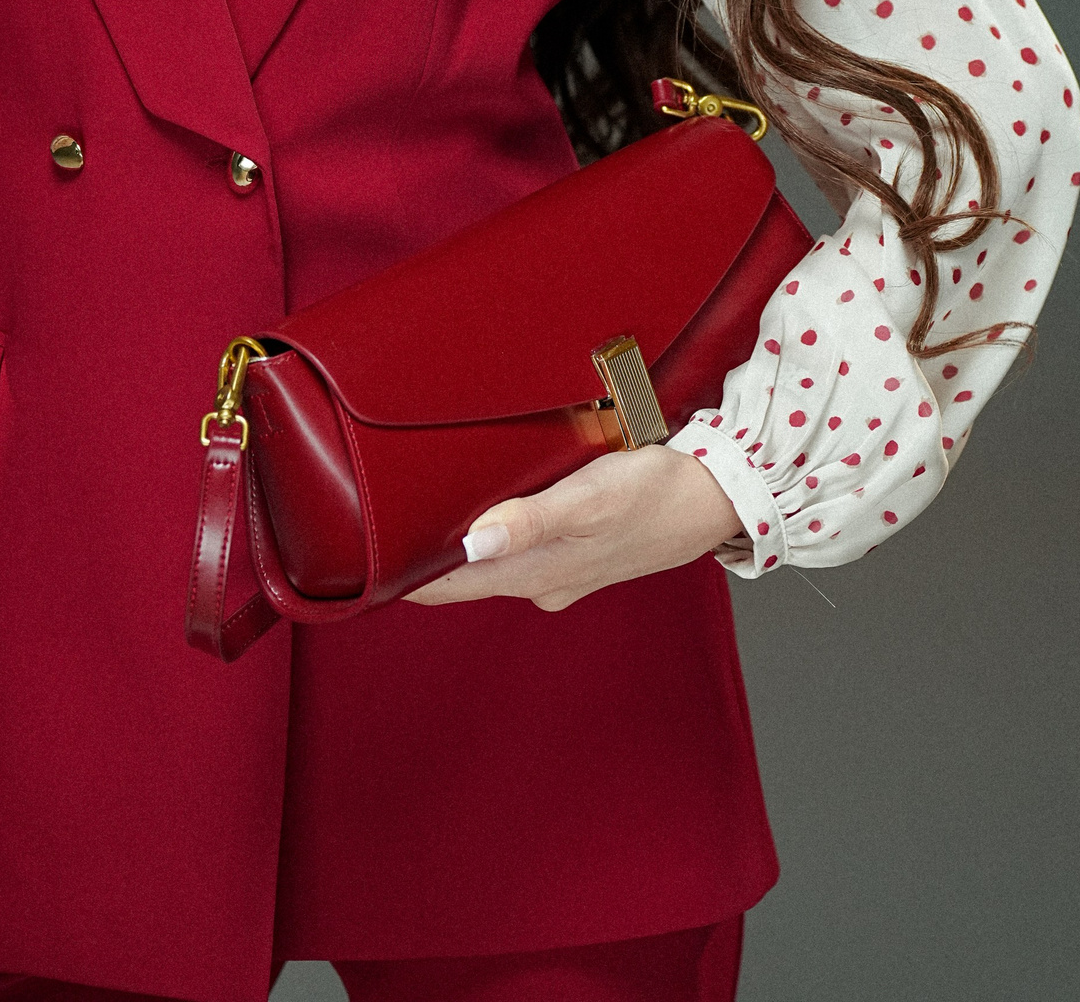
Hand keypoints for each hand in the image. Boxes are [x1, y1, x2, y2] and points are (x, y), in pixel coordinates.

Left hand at [404, 445, 742, 612]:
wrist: (718, 499)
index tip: (361, 567)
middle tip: (380, 525)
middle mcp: (543, 579)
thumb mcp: (588, 500)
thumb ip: (530, 521)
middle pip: (467, 574)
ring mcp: (564, 568)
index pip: (450, 585)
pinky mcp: (582, 548)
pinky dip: (502, 528)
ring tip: (424, 511)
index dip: (404, 579)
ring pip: (496, 558)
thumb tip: (471, 545)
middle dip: (426, 556)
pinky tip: (497, 503)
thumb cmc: (654, 494)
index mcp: (537, 573)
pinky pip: (526, 543)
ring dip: (464, 541)